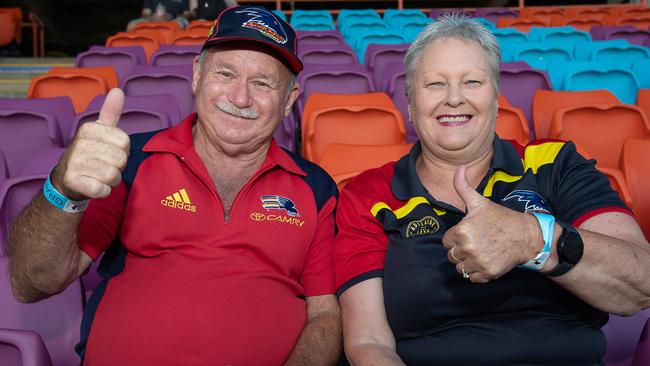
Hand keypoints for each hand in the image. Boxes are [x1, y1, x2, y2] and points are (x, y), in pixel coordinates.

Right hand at [51, 88, 129, 199]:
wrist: (66, 179)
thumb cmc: (90, 153)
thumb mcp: (100, 131)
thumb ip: (111, 112)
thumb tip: (118, 90)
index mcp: (90, 128)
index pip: (125, 142)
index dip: (122, 151)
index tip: (109, 152)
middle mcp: (81, 143)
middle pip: (121, 159)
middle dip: (118, 167)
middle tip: (104, 166)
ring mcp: (75, 162)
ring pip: (113, 176)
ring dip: (111, 181)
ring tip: (98, 176)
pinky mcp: (73, 181)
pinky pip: (103, 190)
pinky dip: (102, 192)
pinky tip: (93, 186)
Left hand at [441, 165, 542, 282]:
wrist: (527, 236)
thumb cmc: (501, 218)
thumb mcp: (480, 202)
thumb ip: (463, 187)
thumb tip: (459, 167)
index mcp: (461, 230)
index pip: (446, 241)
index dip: (456, 237)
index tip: (469, 234)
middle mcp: (467, 248)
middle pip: (452, 255)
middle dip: (461, 251)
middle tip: (477, 243)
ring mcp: (477, 262)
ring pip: (460, 268)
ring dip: (467, 263)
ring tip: (480, 253)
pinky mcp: (487, 273)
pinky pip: (472, 278)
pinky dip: (477, 274)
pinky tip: (486, 262)